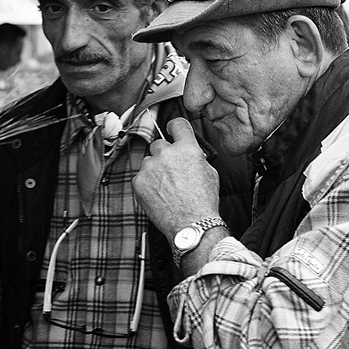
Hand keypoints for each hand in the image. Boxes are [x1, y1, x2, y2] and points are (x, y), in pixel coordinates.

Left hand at [133, 117, 220, 238]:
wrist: (191, 224)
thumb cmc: (203, 202)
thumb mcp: (210, 173)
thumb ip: (196, 157)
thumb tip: (189, 153)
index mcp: (187, 148)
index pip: (177, 124)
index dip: (174, 127)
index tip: (171, 129)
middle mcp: (167, 153)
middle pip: (159, 144)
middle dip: (164, 155)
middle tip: (171, 172)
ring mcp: (150, 167)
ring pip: (148, 162)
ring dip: (154, 171)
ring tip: (166, 188)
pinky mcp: (139, 181)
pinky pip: (140, 177)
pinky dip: (146, 185)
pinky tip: (158, 196)